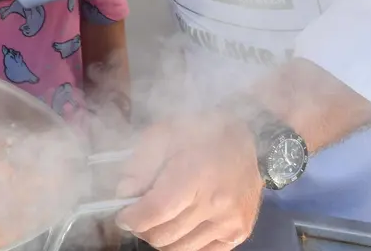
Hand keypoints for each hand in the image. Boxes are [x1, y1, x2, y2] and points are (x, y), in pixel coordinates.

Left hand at [114, 111, 263, 250]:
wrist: (249, 139)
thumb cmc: (201, 131)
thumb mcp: (163, 134)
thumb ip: (140, 165)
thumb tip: (124, 194)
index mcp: (195, 176)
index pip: (155, 212)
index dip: (132, 218)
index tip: (122, 215)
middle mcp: (216, 205)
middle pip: (164, 235)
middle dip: (142, 228)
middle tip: (137, 215)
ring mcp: (230, 223)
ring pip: (180, 249)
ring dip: (161, 238)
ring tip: (157, 220)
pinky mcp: (239, 233)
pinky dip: (184, 244)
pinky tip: (179, 227)